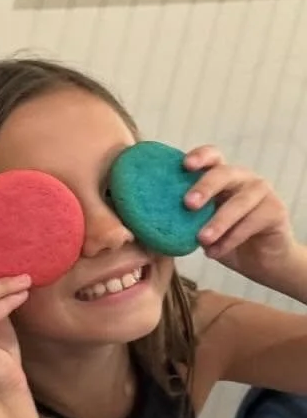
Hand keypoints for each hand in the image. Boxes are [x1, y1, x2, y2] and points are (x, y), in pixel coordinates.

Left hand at [184, 147, 303, 291]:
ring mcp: (262, 192)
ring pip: (240, 202)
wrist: (259, 261)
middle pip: (224, 173)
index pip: (212, 156)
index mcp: (221, 176)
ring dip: (218, 221)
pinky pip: (252, 222)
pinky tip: (214, 252)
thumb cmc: (221, 238)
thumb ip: (181, 215)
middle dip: (205, 187)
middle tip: (188, 204)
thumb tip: (143, 219)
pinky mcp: (276, 210)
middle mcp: (242, 178)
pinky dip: (231, 238)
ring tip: (202, 240)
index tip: (185, 165)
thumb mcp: (197, 225)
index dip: (200, 156)